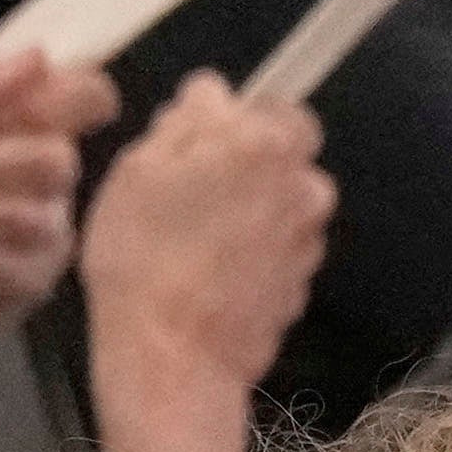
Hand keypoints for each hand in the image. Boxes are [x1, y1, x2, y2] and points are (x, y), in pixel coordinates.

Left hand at [0, 45, 105, 312]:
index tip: (8, 115)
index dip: (64, 99)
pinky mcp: (36, 282)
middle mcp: (36, 172)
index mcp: (9, 123)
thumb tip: (32, 58)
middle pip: (62, 157)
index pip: (84, 94)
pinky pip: (27, 268)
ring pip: (41, 215)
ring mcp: (42, 229)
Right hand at [86, 73, 333, 405]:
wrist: (174, 356)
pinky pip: (280, 251)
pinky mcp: (305, 286)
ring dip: (249, 212)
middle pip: (284, 160)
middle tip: (185, 192)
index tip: (201, 143)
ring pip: (283, 207)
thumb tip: (213, 94)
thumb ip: (187, 121)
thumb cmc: (144, 255)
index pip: (281, 109)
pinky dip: (254, 253)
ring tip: (191, 238)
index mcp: (269, 146)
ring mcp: (311, 242)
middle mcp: (306, 189)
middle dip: (244, 167)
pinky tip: (210, 273)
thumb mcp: (140, 169)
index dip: (241, 121)